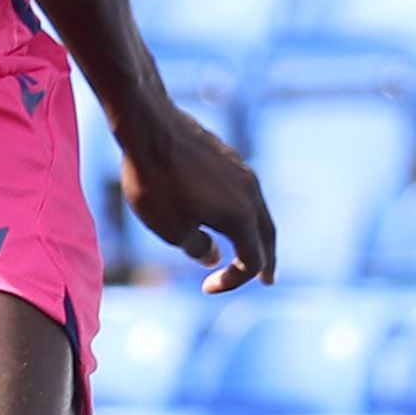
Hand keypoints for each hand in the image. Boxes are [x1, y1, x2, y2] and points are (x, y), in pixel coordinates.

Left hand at [115, 102, 276, 294]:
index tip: (206, 288)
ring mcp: (241, 171)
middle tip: (266, 280)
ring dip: (255, 234)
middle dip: (265, 260)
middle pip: (266, 236)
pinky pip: (243, 191)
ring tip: (249, 247)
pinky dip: (241, 211)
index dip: (233, 282)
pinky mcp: (227, 156)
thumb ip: (197, 247)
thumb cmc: (156, 182)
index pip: (251, 262)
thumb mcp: (170, 228)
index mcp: (241, 216)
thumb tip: (212, 256)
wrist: (148, 126)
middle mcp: (250, 193)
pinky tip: (227, 213)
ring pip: (258, 210)